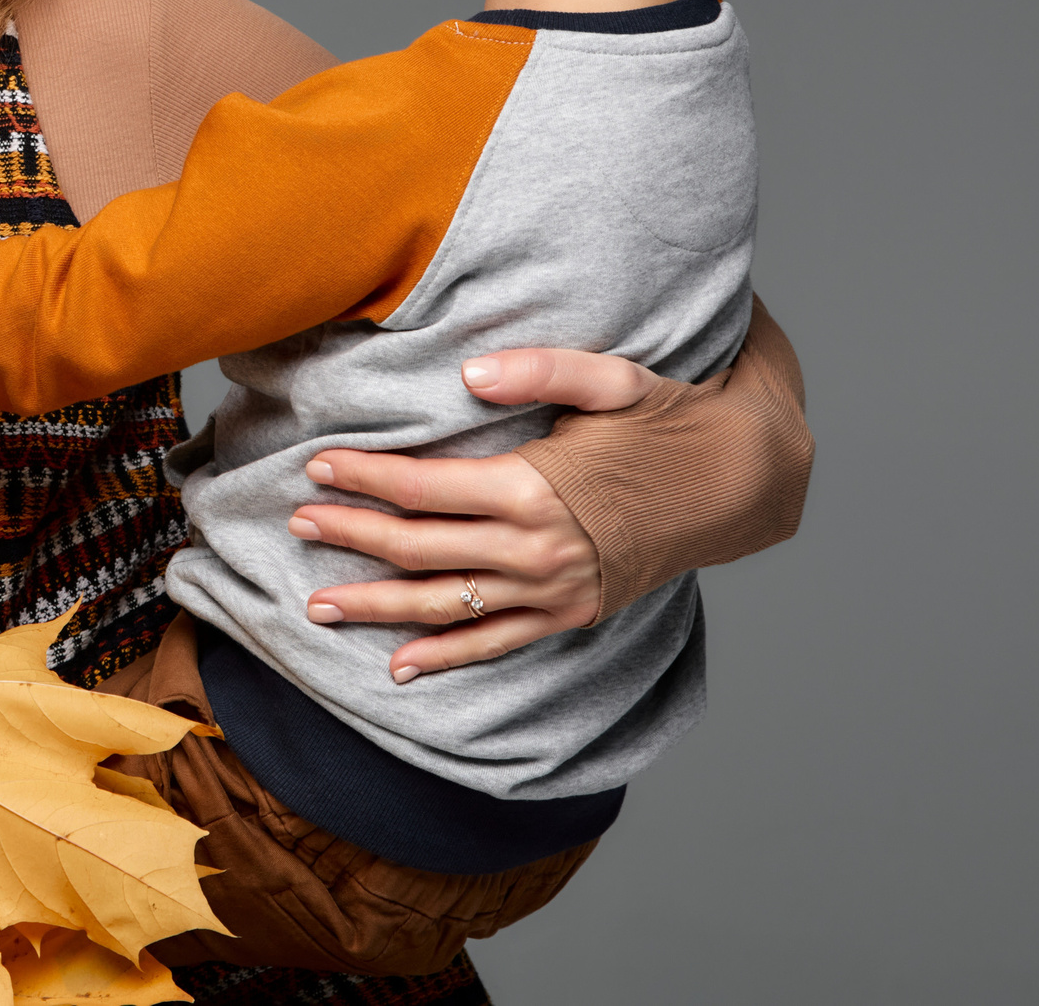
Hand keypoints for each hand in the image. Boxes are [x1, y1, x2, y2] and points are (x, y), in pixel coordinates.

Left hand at [290, 347, 656, 682]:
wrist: (742, 482)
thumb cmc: (671, 420)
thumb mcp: (615, 379)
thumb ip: (540, 370)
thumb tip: (468, 375)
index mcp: (536, 487)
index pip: (426, 486)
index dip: (365, 477)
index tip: (317, 468)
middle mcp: (538, 548)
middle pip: (421, 549)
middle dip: (352, 537)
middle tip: (296, 526)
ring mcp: (554, 591)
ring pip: (445, 606)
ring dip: (377, 607)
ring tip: (317, 607)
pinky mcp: (571, 615)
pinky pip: (496, 644)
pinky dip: (445, 659)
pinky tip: (398, 667)